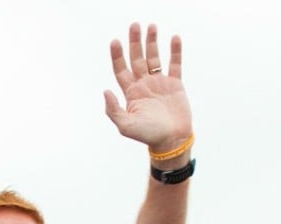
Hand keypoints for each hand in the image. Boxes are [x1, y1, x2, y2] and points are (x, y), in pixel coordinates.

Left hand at [105, 23, 192, 153]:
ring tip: (151, 26)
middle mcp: (143, 84)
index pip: (121, 69)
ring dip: (152, 42)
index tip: (115, 41)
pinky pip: (174, 64)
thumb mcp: (125, 126)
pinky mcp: (175, 84)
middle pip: (137, 58)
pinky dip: (175, 51)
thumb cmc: (147, 135)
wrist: (171, 140)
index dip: (117, 55)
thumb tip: (105, 91)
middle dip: (134, 42)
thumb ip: (113, 110)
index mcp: (130, 92)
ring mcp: (159, 83)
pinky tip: (174, 38)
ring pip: (154, 57)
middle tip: (134, 25)